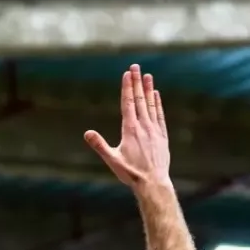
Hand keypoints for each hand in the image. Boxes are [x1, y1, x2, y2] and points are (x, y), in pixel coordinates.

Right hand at [85, 65, 171, 190]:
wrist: (154, 183)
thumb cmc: (131, 173)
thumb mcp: (112, 160)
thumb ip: (100, 145)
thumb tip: (87, 133)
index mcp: (130, 129)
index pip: (128, 103)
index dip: (127, 87)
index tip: (127, 74)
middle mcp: (144, 126)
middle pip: (140, 99)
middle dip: (137, 82)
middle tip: (136, 67)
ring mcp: (154, 130)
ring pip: (151, 105)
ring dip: (149, 89)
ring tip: (148, 76)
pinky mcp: (162, 136)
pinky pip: (160, 115)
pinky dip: (158, 104)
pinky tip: (157, 95)